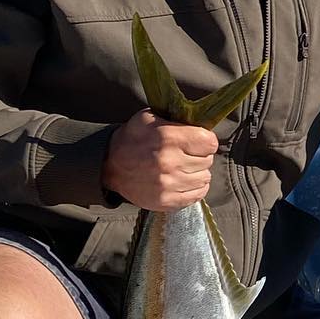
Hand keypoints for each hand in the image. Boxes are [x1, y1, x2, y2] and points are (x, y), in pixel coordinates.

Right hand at [103, 109, 217, 210]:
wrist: (109, 165)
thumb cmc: (134, 138)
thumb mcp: (151, 117)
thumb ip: (178, 118)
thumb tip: (203, 123)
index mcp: (168, 138)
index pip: (210, 143)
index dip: (206, 141)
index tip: (198, 141)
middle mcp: (170, 162)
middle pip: (208, 160)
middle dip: (200, 156)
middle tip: (186, 154)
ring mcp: (168, 185)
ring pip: (205, 178)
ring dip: (197, 172)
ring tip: (182, 167)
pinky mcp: (166, 201)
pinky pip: (198, 195)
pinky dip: (194, 187)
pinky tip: (183, 180)